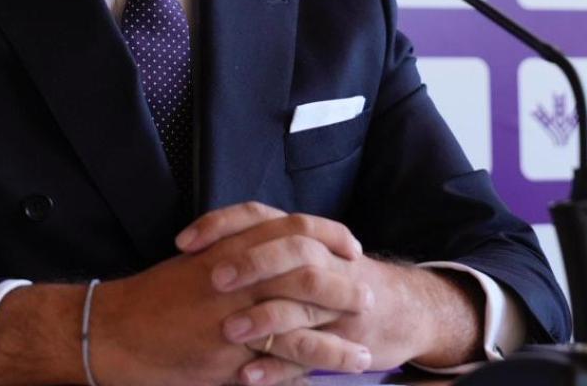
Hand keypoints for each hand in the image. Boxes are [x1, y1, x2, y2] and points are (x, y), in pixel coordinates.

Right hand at [83, 208, 373, 385]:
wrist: (111, 330)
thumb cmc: (153, 297)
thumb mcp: (197, 261)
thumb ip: (235, 252)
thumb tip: (272, 253)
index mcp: (229, 246)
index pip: (292, 229)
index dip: (328, 235)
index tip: (350, 246)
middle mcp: (235, 276)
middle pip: (305, 272)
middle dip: (342, 286)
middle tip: (367, 295)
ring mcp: (232, 317)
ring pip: (298, 323)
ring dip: (336, 337)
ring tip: (365, 348)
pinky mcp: (226, 356)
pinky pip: (277, 361)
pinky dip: (309, 367)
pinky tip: (330, 376)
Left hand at [178, 203, 481, 383]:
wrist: (403, 310)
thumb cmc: (338, 278)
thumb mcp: (306, 252)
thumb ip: (265, 243)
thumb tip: (207, 242)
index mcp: (304, 237)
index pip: (261, 216)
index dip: (223, 225)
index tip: (184, 242)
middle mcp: (322, 263)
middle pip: (290, 250)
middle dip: (252, 262)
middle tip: (214, 279)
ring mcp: (335, 304)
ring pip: (302, 304)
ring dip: (264, 317)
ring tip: (229, 331)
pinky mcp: (342, 343)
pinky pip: (309, 355)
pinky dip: (278, 367)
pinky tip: (248, 375)